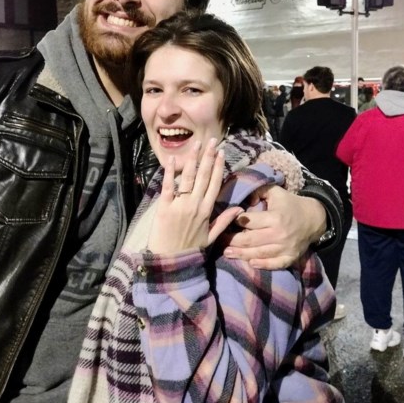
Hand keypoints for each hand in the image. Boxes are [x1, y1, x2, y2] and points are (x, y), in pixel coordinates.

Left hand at [147, 139, 237, 254]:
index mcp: (207, 211)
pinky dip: (171, 172)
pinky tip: (173, 159)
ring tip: (197, 144)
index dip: (219, 167)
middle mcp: (195, 205)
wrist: (170, 262)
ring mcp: (180, 205)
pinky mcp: (164, 207)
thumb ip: (224, 221)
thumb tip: (239, 209)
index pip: (215, 184)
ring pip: (189, 178)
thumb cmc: (189, 250)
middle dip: (209, 157)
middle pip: (204, 176)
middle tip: (212, 141)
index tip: (222, 153)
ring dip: (194, 159)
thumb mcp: (210, 238)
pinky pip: (168, 186)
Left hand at [222, 189, 325, 269]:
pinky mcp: (290, 258)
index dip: (236, 221)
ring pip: (259, 254)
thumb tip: (245, 199)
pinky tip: (250, 264)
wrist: (314, 219)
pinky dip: (263, 265)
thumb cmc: (290, 204)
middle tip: (220, 241)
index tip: (226, 221)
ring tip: (227, 253)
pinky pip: (275, 264)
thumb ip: (259, 191)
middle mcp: (279, 234)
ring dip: (241, 254)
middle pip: (250, 240)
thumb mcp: (276, 192)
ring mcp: (285, 248)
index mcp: (275, 218)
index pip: (250, 222)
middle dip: (232, 241)